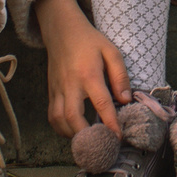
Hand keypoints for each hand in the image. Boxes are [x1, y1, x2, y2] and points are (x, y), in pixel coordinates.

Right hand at [38, 0, 131, 135]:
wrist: (61, 30)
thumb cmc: (89, 41)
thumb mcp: (111, 51)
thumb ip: (120, 76)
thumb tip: (125, 100)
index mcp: (89, 74)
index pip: (101, 103)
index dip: (110, 123)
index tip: (118, 137)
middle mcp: (70, 84)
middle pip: (73, 117)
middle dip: (86, 135)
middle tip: (100, 146)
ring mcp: (57, 89)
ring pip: (59, 120)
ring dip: (72, 135)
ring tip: (88, 141)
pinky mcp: (51, 92)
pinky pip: (52, 116)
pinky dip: (61, 129)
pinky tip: (73, 132)